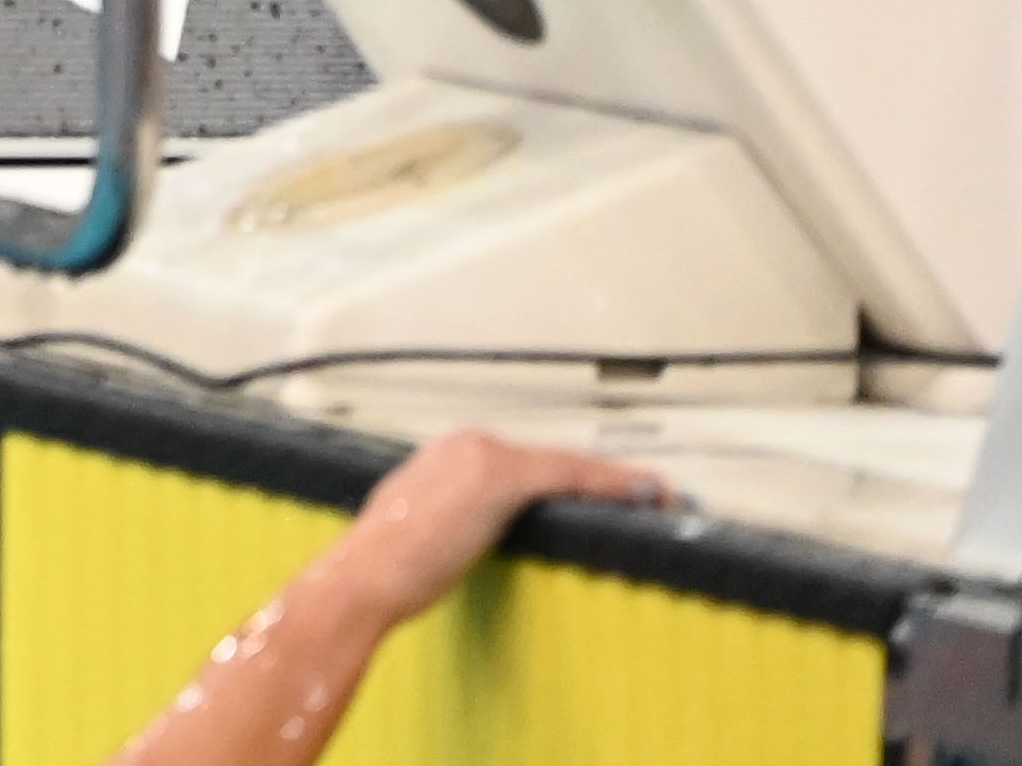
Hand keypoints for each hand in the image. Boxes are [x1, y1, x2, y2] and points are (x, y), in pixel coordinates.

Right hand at [309, 433, 671, 632]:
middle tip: (647, 496)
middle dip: (600, 481)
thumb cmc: (387, 567)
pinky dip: (611, 483)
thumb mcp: (427, 533)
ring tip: (657, 494)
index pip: (528, 465)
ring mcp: (483, 455)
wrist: (364, 576)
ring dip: (615, 482)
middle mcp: (466, 443)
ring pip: (566, 465)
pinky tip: (646, 492)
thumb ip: (457, 521)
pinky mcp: (499, 475)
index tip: (608, 496)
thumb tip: (481, 536)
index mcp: (446, 453)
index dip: (575, 482)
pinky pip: (569, 475)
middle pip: (552, 462)